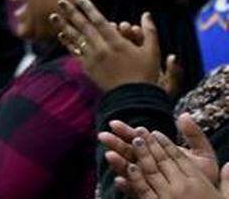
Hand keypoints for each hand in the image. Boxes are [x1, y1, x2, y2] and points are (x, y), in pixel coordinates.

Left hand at [50, 0, 166, 92]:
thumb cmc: (146, 75)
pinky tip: (61, 35)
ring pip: (76, 39)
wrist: (134, 99)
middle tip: (61, 1)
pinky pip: (75, 52)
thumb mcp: (152, 52)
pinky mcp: (88, 68)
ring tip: (53, 16)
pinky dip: (68, 43)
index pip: (99, 21)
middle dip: (72, 13)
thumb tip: (146, 14)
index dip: (88, 8)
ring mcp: (93, 59)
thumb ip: (149, 31)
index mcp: (117, 43)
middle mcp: (102, 49)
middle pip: (83, 27)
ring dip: (64, 26)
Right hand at [101, 116, 219, 190]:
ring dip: (118, 163)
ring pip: (128, 170)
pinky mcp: (148, 195)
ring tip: (109, 155)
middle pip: (129, 153)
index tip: (114, 124)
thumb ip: (194, 135)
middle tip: (103, 136)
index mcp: (157, 152)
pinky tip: (119, 181)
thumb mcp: (203, 153)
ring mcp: (147, 181)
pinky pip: (135, 191)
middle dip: (115, 144)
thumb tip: (184, 115)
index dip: (126, 131)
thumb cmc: (204, 175)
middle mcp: (148, 165)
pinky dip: (126, 186)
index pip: (138, 139)